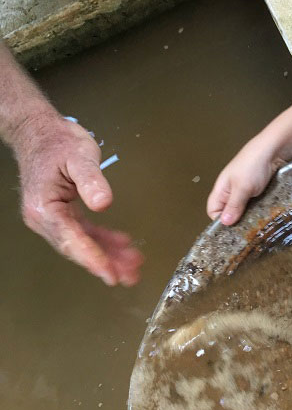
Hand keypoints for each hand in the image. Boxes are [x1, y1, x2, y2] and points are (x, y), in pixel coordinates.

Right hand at [13, 114, 142, 286]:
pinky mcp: (62, 214)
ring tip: (134, 265)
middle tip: (131, 276)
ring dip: (108, 254)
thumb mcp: (79, 156)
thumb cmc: (58, 142)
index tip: (110, 274)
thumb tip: (103, 203)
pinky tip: (122, 244)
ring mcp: (52, 218)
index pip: (71, 239)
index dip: (92, 258)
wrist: (40, 133)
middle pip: (77, 247)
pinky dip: (103, 240)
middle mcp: (45, 218)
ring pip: (83, 243)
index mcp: (45, 208)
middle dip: (105, 263)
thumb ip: (91, 180)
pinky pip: (84, 232)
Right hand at [207, 135, 286, 225]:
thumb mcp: (242, 188)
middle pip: (229, 211)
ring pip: (244, 209)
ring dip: (250, 215)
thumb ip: (233, 206)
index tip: (232, 230)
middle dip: (237, 220)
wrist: (275, 149)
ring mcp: (246, 190)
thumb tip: (224, 223)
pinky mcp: (260, 190)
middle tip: (246, 229)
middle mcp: (232, 190)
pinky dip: (260, 209)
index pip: (213, 210)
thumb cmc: (254, 164)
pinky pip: (256, 204)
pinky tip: (266, 214)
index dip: (220, 221)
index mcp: (222, 189)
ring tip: (257, 223)